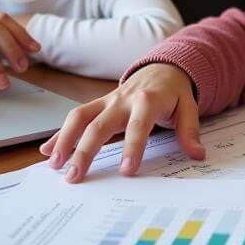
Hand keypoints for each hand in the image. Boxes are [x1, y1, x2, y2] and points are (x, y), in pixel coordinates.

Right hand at [39, 63, 205, 182]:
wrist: (163, 67)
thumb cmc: (174, 92)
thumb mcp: (188, 107)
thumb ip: (190, 131)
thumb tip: (197, 154)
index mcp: (147, 100)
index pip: (138, 125)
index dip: (133, 147)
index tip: (126, 170)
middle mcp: (122, 99)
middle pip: (100, 124)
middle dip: (85, 150)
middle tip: (75, 176)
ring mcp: (107, 101)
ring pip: (80, 117)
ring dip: (65, 140)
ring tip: (54, 165)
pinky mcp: (98, 104)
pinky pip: (76, 117)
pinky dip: (60, 134)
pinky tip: (47, 151)